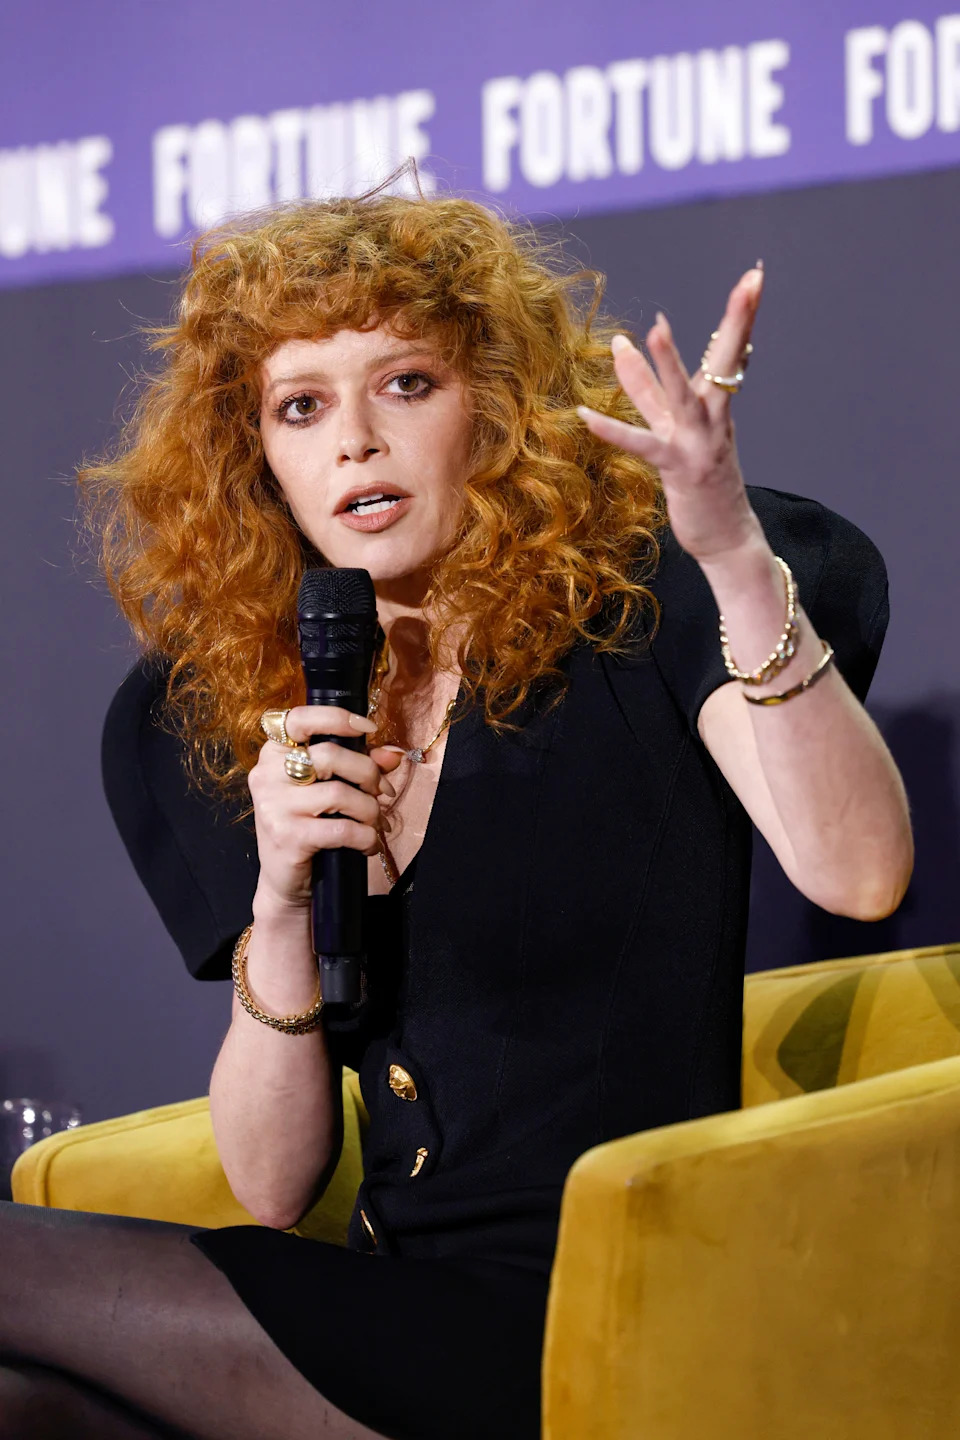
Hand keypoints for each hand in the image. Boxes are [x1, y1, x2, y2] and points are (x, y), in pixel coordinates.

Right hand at [248, 705, 403, 914]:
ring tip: (373, 822)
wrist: (286, 880)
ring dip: (369, 810)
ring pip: (340, 794)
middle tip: (380, 792)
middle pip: (330, 755)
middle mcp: (267, 775)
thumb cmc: (309, 826)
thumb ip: (359, 765)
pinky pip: (342, 829)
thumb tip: (394, 754)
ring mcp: (274, 807)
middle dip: (367, 773)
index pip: (298, 719)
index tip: (367, 727)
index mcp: (273, 754)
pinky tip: (367, 844)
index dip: (336, 717)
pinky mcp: (287, 837)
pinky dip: (365, 837)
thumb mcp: (330, 789)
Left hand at [579, 265, 764, 564]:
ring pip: (684, 397)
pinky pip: (643, 446)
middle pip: (724, 361)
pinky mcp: (678, 469)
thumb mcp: (674, 427)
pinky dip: (613, 431)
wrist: (728, 536)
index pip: (729, 351)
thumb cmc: (703, 483)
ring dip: (670, 365)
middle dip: (737, 320)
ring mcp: (698, 444)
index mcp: (716, 407)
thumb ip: (646, 388)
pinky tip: (586, 416)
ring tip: (657, 330)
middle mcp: (713, 419)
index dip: (741, 315)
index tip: (754, 277)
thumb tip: (622, 346)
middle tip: (750, 280)